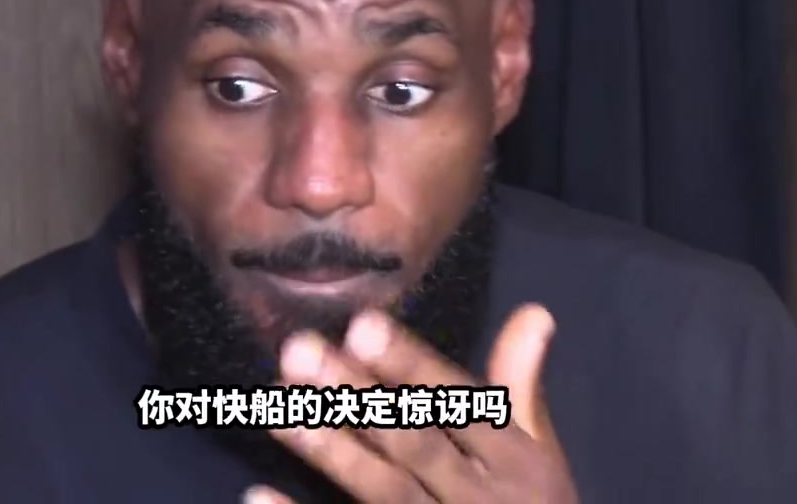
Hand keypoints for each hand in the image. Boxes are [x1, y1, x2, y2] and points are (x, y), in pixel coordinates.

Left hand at [248, 304, 578, 503]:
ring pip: (383, 492)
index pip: (460, 406)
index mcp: (517, 462)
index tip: (361, 326)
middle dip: (357, 398)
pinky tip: (258, 496)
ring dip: (330, 450)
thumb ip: (519, 387)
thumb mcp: (538, 456)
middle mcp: (479, 499)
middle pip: (414, 445)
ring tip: (276, 409)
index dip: (412, 368)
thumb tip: (533, 311)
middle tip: (298, 350)